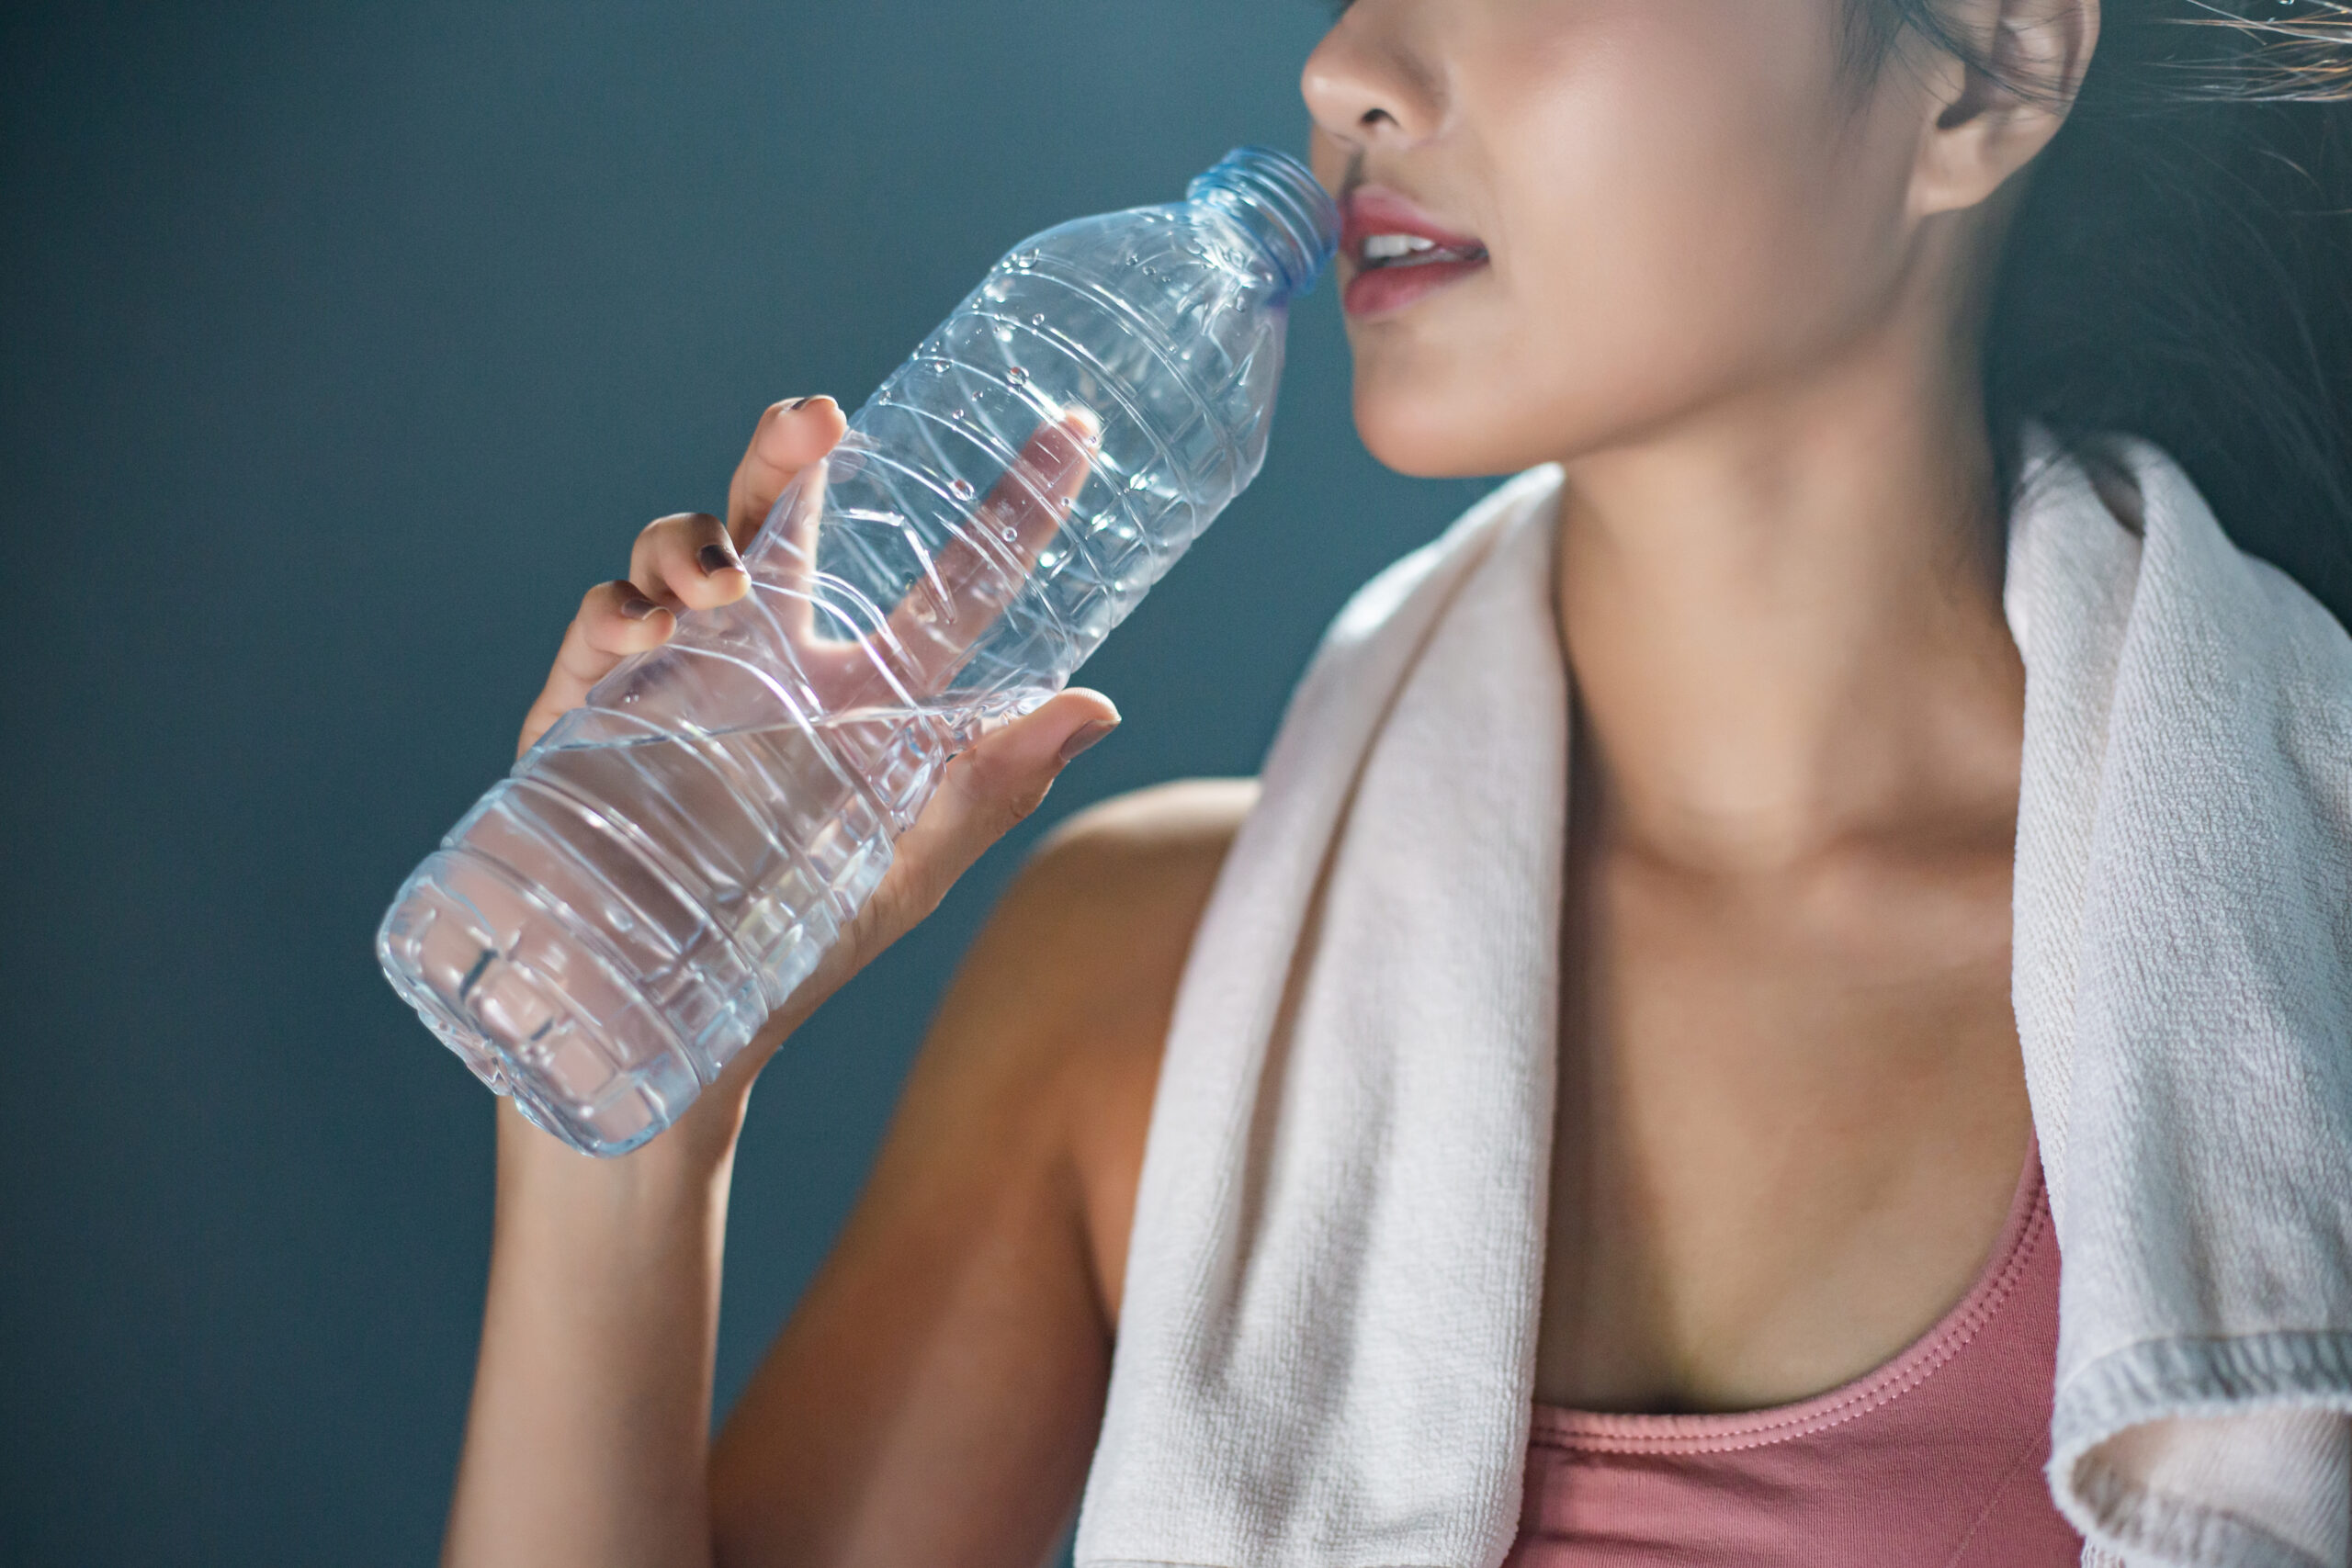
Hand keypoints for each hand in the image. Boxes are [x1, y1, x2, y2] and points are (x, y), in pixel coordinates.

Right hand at [514, 396, 1122, 1118]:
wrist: (657, 1027)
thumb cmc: (798, 952)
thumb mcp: (906, 871)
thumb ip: (991, 788)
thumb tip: (1100, 703)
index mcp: (868, 694)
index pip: (950, 581)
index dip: (1010, 506)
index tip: (1073, 429)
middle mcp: (775, 662)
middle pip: (787, 516)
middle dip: (788, 450)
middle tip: (815, 416)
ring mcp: (678, 676)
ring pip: (685, 549)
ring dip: (695, 535)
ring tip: (714, 578)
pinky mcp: (590, 709)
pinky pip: (602, 621)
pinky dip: (618, 607)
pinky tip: (641, 631)